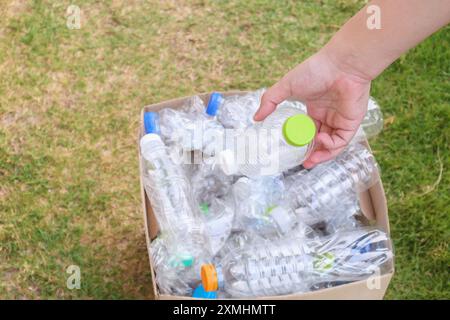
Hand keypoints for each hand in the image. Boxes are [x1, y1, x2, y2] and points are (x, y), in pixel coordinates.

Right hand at [254, 49, 371, 168]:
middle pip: (320, 141)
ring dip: (321, 154)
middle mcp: (328, 115)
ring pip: (332, 145)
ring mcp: (340, 120)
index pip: (308, 130)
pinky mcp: (351, 123)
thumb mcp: (286, 86)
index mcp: (315, 108)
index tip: (291, 151)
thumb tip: (256, 118)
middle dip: (312, 154)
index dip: (301, 142)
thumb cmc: (315, 71)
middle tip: (302, 163)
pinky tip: (320, 141)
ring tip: (310, 161)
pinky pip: (341, 141)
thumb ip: (270, 101)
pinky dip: (331, 146)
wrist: (341, 65)